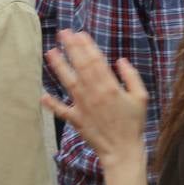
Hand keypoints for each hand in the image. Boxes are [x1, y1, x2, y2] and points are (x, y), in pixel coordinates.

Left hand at [42, 30, 147, 172]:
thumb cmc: (133, 124)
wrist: (123, 151)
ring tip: (50, 52)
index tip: (79, 33)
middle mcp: (94, 94)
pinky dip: (52, 103)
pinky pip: (62, 110)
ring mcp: (83, 107)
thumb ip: (131, 77)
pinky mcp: (76, 120)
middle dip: (71, 48)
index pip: (96, 61)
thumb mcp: (141, 97)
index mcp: (110, 87)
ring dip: (59, 67)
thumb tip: (120, 60)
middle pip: (80, 66)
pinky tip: (42, 95)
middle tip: (63, 33)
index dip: (86, 46)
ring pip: (68, 82)